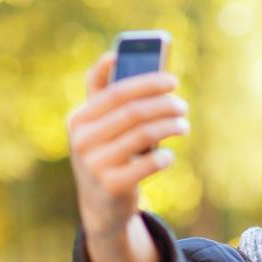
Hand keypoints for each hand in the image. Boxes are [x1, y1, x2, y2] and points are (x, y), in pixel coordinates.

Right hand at [66, 52, 187, 261]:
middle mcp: (81, 140)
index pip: (115, 92)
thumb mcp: (99, 127)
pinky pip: (148, 164)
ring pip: (144, 135)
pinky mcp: (112, 185)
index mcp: (78, 119)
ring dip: (170, 127)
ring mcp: (94, 164)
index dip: (147, 83)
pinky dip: (164, 157)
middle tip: (183, 105)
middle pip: (133, 112)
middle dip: (164, 105)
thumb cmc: (106, 155)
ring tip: (184, 125)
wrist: (101, 206)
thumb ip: (105, 95)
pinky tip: (168, 155)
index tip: (172, 79)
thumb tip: (114, 55)